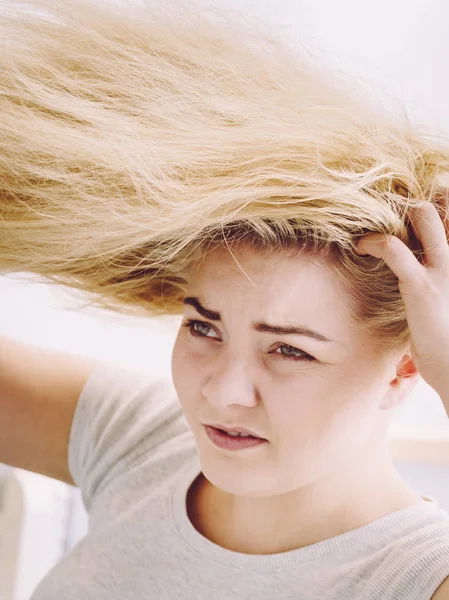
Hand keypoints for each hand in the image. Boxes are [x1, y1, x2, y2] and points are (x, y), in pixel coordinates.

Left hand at [355, 199, 448, 396]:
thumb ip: (443, 278)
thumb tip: (424, 269)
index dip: (442, 201)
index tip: (417, 208)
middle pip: (448, 200)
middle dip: (420, 198)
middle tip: (394, 209)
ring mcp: (447, 268)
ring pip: (424, 214)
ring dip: (396, 212)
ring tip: (377, 226)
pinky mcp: (421, 286)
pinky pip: (392, 248)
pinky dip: (372, 243)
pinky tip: (361, 248)